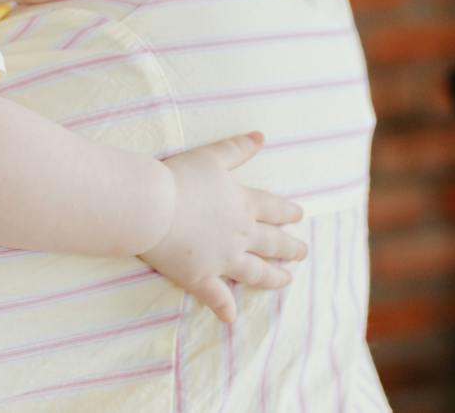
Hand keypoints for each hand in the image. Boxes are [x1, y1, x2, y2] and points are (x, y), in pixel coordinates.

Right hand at [138, 131, 306, 322]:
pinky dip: (225, 307)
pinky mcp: (201, 277)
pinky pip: (217, 297)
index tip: (299, 217)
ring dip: (272, 278)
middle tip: (303, 253)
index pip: (274, 209)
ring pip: (255, 272)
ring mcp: (223, 259)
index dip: (288, 212)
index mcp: (243, 204)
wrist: (151, 206)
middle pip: (272, 243)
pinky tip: (231, 317)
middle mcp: (240, 235)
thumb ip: (237, 148)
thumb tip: (261, 136)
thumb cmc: (179, 177)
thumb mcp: (211, 156)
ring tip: (286, 281)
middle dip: (290, 248)